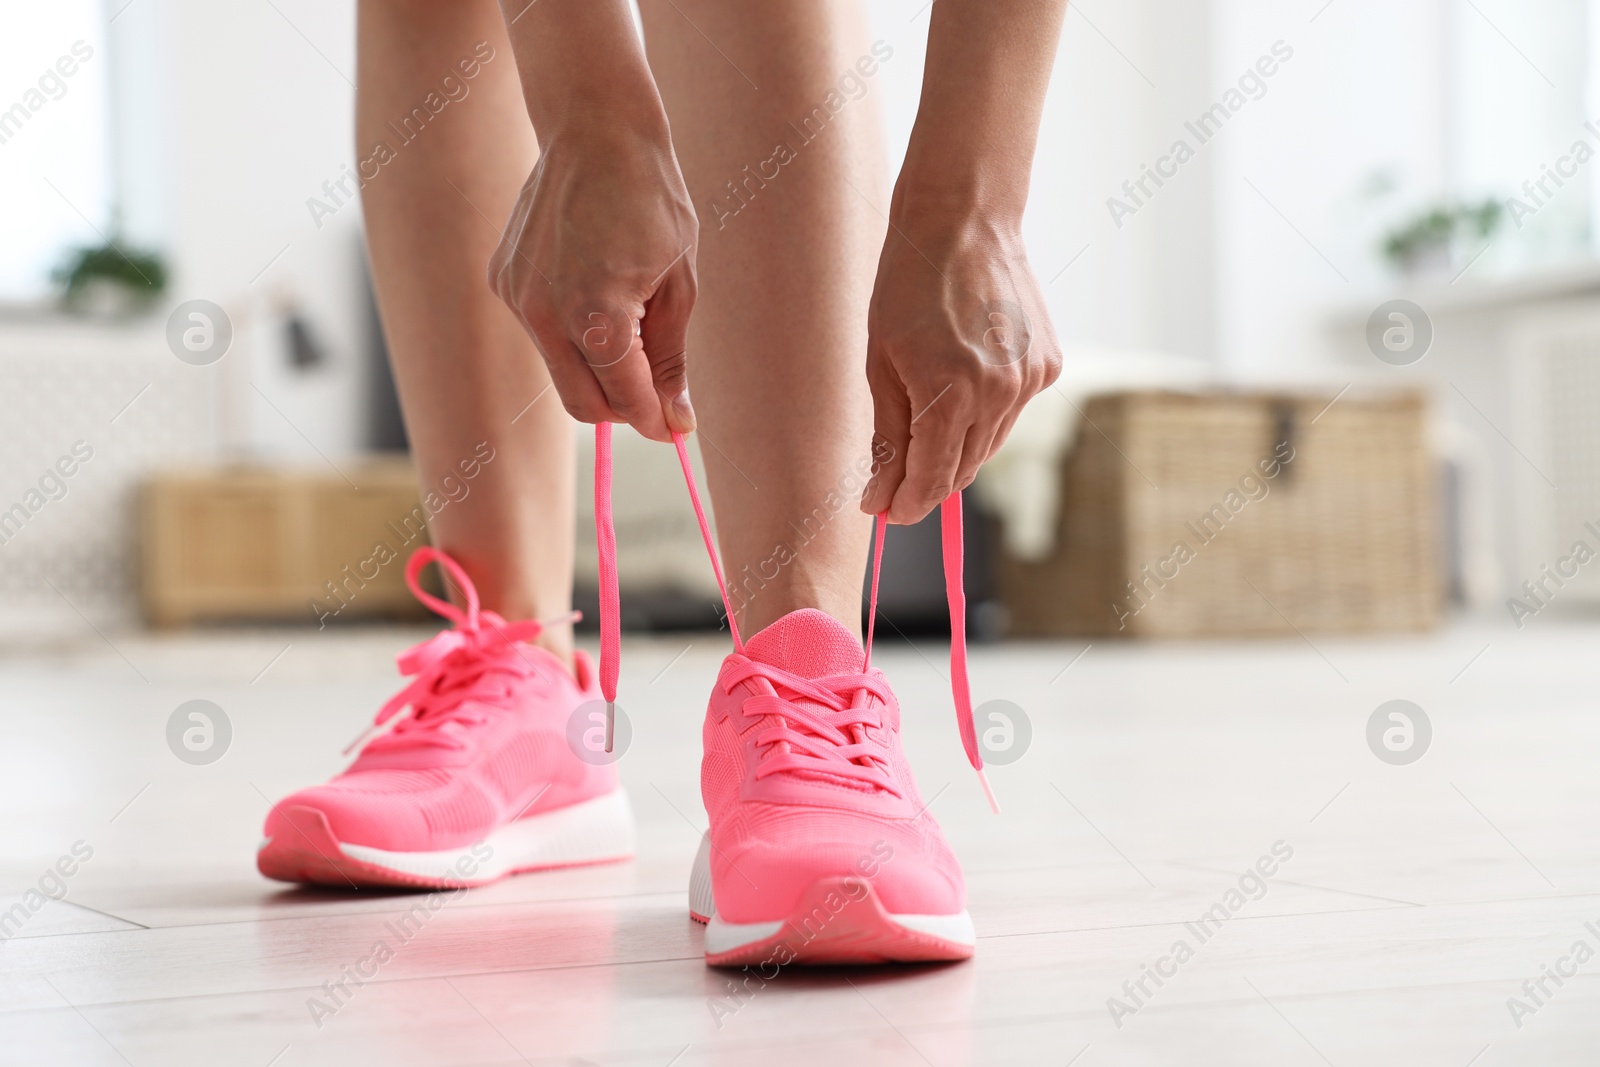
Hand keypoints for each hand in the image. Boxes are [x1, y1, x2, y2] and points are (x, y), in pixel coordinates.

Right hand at [489, 116, 697, 441]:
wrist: (596, 130)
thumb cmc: (651, 201)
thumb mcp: (680, 284)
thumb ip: (670, 359)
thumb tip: (677, 421)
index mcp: (597, 314)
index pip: (625, 400)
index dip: (656, 420)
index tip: (677, 427)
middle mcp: (545, 313)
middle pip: (583, 404)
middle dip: (624, 408)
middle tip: (657, 391)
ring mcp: (516, 297)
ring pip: (561, 371)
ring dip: (597, 367)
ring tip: (629, 316)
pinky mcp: (502, 281)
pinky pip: (541, 334)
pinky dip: (571, 332)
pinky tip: (591, 282)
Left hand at [860, 209, 1061, 523]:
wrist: (963, 223)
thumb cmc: (907, 288)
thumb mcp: (881, 365)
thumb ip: (887, 439)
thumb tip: (879, 499)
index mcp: (950, 396)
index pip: (932, 480)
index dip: (906, 503)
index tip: (885, 512)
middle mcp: (999, 395)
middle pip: (962, 470)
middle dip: (927, 482)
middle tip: (894, 481)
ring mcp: (1030, 381)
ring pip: (989, 445)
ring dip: (956, 451)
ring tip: (925, 426)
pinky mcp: (1048, 365)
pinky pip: (1011, 412)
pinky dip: (985, 415)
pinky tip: (963, 386)